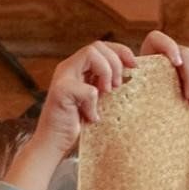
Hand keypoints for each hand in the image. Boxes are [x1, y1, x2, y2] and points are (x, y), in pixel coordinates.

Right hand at [32, 40, 136, 157]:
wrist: (54, 143)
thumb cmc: (76, 123)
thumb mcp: (96, 99)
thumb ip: (105, 83)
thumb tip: (130, 71)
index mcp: (77, 67)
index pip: (101, 46)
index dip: (121, 51)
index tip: (135, 66)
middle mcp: (68, 68)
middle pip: (97, 46)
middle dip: (115, 63)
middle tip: (117, 86)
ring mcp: (62, 78)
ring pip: (91, 54)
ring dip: (106, 72)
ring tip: (107, 93)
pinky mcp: (60, 92)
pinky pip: (88, 89)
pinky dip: (94, 104)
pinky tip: (91, 116)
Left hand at [138, 30, 188, 108]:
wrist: (161, 110)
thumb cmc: (146, 104)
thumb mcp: (139, 98)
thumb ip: (136, 90)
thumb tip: (141, 89)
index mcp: (150, 54)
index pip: (157, 39)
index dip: (170, 47)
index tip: (177, 63)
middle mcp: (170, 53)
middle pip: (187, 53)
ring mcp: (187, 59)